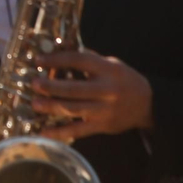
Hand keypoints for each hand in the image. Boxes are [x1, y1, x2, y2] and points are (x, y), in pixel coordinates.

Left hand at [29, 49, 153, 139]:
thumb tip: (60, 50)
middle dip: (52, 87)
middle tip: (34, 84)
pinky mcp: (102, 126)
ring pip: (74, 109)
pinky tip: (44, 131)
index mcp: (108, 70)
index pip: (79, 61)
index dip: (57, 59)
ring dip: (52, 107)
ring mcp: (104, 110)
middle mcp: (106, 90)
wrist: (148, 105)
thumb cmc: (123, 80)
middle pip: (74, 89)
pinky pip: (78, 130)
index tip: (38, 59)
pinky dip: (60, 132)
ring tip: (35, 104)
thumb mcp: (112, 64)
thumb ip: (89, 59)